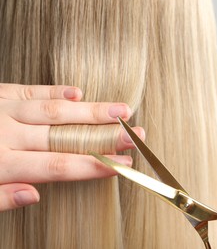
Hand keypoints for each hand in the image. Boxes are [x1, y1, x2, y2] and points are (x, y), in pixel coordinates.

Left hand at [0, 84, 143, 210]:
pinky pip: (31, 89)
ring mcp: (3, 110)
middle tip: (134, 136)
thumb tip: (32, 196)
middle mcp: (5, 134)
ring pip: (55, 110)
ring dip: (92, 111)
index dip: (94, 165)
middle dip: (105, 136)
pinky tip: (78, 93)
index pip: (58, 166)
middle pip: (66, 136)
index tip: (122, 165)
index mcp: (0, 164)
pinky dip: (56, 90)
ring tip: (121, 111)